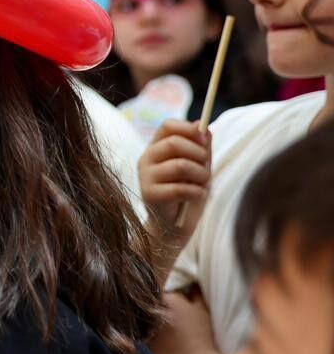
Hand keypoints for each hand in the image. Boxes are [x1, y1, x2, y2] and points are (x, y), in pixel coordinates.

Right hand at [139, 119, 211, 242]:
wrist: (173, 227)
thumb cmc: (187, 194)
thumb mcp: (197, 167)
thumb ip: (200, 148)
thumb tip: (203, 127)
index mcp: (156, 148)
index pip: (168, 126)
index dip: (189, 130)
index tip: (205, 141)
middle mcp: (146, 159)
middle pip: (174, 143)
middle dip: (199, 154)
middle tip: (206, 168)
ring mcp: (145, 177)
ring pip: (181, 165)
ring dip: (201, 175)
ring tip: (204, 185)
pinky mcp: (150, 195)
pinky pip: (180, 188)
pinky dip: (197, 192)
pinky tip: (198, 196)